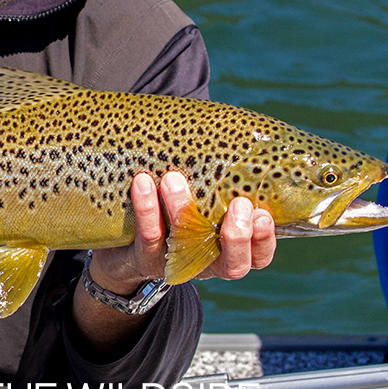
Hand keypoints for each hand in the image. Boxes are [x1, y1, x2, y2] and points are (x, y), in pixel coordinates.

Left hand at [87, 171, 275, 292]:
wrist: (123, 239)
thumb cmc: (172, 201)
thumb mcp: (200, 189)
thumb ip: (215, 170)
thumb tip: (225, 122)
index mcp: (227, 246)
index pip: (258, 255)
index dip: (264, 240)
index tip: (263, 214)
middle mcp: (205, 261)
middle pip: (233, 266)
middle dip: (237, 236)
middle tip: (239, 204)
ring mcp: (173, 262)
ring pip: (184, 246)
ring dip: (182, 210)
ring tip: (173, 179)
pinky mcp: (142, 259)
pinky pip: (147, 236)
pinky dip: (147, 209)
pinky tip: (142, 183)